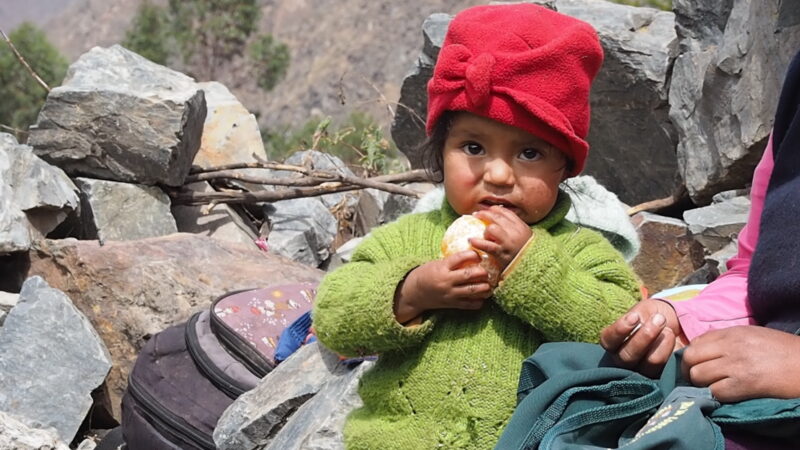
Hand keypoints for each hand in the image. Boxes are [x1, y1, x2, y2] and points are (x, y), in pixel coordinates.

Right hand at [393, 250, 491, 323]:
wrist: (414, 292)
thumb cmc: (427, 274)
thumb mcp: (437, 264)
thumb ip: (452, 262)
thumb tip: (471, 255)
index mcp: (442, 267)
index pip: (460, 258)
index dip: (472, 255)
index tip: (478, 256)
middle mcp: (446, 280)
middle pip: (469, 275)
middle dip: (481, 273)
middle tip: (487, 272)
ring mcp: (449, 293)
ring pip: (471, 290)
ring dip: (484, 288)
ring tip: (489, 285)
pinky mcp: (451, 304)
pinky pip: (468, 304)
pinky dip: (478, 302)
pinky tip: (482, 298)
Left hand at [471, 206, 532, 270]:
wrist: (533, 267)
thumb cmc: (525, 253)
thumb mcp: (524, 236)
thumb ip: (514, 228)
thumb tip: (497, 219)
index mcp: (521, 226)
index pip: (505, 212)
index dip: (494, 210)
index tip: (487, 211)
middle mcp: (515, 232)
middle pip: (497, 217)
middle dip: (484, 214)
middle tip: (476, 215)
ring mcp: (508, 242)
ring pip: (492, 228)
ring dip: (485, 231)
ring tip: (484, 237)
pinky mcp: (501, 253)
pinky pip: (486, 245)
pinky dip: (477, 242)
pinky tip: (471, 241)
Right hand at [600, 298, 685, 376]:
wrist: (674, 322)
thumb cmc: (651, 315)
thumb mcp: (642, 310)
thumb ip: (638, 317)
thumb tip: (641, 326)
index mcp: (614, 343)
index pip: (608, 341)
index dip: (619, 330)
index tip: (635, 317)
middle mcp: (624, 361)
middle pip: (627, 357)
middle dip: (644, 337)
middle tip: (659, 319)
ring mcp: (643, 370)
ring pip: (649, 363)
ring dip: (661, 342)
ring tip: (669, 330)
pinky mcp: (663, 375)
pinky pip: (668, 367)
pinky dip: (671, 351)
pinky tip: (673, 339)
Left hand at [683, 326, 799, 401]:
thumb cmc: (783, 351)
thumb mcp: (753, 335)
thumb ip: (727, 339)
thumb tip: (704, 349)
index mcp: (732, 332)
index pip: (695, 342)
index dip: (692, 356)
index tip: (697, 365)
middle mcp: (730, 345)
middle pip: (690, 358)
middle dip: (690, 370)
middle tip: (699, 380)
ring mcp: (736, 364)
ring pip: (698, 375)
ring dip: (702, 385)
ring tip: (714, 387)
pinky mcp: (745, 384)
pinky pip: (715, 391)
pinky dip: (716, 395)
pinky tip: (727, 395)